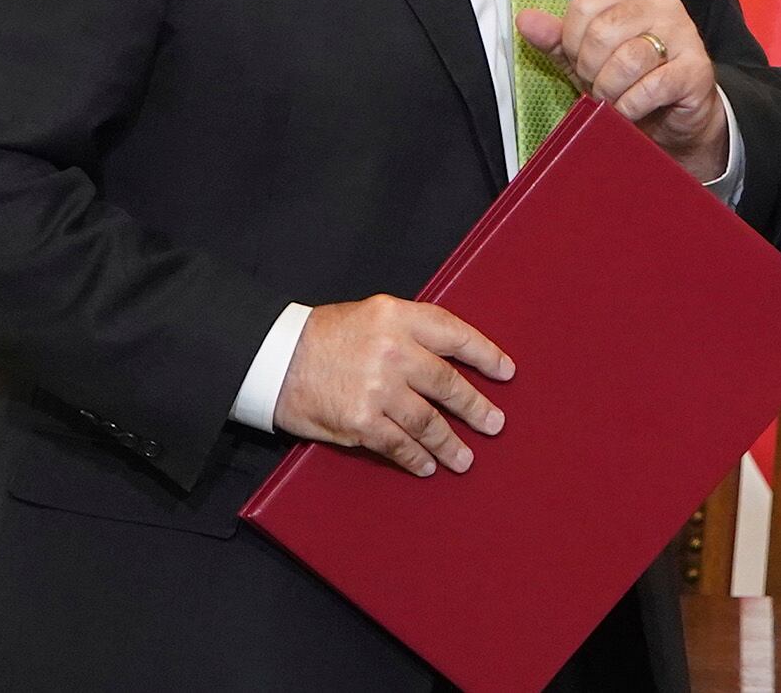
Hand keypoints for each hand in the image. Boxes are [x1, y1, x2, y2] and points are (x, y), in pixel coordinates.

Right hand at [273, 296, 513, 476]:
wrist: (274, 357)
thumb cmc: (325, 335)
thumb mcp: (373, 314)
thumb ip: (411, 331)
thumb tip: (452, 358)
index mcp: (399, 317)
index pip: (456, 335)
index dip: (485, 355)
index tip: (506, 372)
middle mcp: (393, 351)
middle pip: (448, 383)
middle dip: (476, 407)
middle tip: (495, 424)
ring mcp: (378, 388)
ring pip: (428, 421)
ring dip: (450, 443)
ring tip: (465, 458)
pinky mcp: (360, 421)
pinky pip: (398, 444)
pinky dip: (416, 457)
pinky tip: (427, 465)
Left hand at [517, 0, 726, 180]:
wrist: (677, 114)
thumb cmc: (633, 79)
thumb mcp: (588, 57)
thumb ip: (558, 39)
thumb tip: (526, 20)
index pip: (584, 5)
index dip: (572, 41)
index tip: (579, 59)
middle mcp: (661, 5)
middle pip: (604, 31)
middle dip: (590, 68)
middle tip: (597, 84)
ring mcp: (683, 35)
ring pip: (628, 60)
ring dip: (610, 90)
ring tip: (613, 98)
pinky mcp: (696, 70)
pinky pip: (651, 87)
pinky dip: (631, 106)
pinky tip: (630, 109)